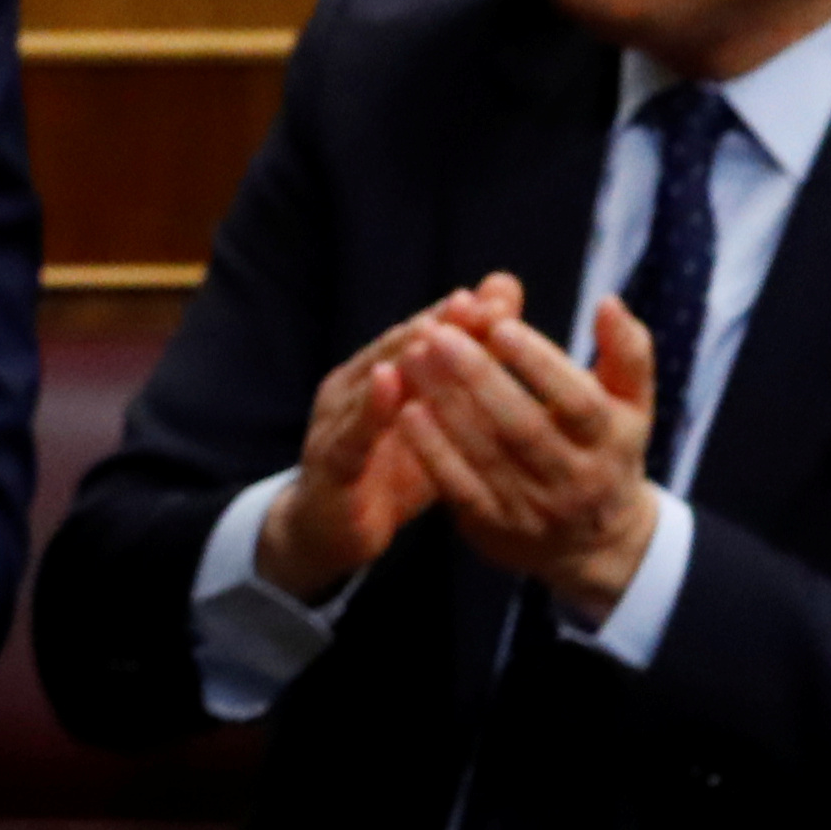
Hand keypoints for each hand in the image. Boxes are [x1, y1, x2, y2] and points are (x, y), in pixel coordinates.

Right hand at [256, 279, 519, 600]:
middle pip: (397, 349)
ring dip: (401, 355)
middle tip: (472, 305)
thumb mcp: (435, 425)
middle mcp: (353, 388)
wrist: (331, 532)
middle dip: (435, 325)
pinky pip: (350, 432)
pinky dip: (369, 407)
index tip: (497, 298)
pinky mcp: (329, 462)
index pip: (422, 337)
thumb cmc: (391, 471)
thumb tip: (501, 332)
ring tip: (432, 332)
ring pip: (371, 382)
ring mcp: (336, 421)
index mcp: (380, 375)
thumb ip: (465, 379)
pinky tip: (387, 383)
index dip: (458, 317)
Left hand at [392, 292, 660, 620]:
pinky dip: (432, 451)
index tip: (499, 324)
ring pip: (485, 455)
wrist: (596, 543)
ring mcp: (535, 508)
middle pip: (523, 427)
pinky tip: (406, 412)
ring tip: (412, 360)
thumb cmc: (608, 449)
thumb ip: (627, 352)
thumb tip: (608, 302)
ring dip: (444, 406)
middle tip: (438, 335)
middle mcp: (577, 478)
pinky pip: (459, 488)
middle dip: (477, 378)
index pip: (578, 401)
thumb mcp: (631, 405)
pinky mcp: (495, 527)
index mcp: (613, 441)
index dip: (539, 363)